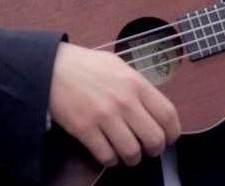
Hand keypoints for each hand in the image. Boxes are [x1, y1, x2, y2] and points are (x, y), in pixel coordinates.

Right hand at [48, 42, 180, 166]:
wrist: (51, 67)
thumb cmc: (85, 65)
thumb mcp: (118, 66)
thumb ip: (137, 85)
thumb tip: (153, 107)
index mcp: (136, 83)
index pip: (168, 115)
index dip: (173, 133)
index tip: (169, 138)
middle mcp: (124, 100)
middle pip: (155, 138)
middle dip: (155, 149)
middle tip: (148, 149)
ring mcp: (104, 116)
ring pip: (132, 152)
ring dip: (132, 158)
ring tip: (127, 153)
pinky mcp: (85, 129)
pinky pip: (107, 156)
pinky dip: (110, 160)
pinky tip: (108, 152)